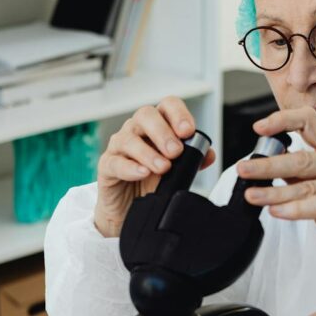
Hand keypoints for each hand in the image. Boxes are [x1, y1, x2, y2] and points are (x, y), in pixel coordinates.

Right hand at [93, 96, 215, 236]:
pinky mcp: (107, 165)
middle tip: (176, 152)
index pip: (167, 106)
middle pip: (146, 115)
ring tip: (163, 167)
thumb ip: (193, 160)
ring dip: (148, 153)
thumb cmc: (152, 182)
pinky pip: (115, 162)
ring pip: (129, 138)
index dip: (178, 114)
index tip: (188, 131)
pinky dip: (130, 168)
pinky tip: (143, 173)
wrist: (129, 209)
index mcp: (157, 125)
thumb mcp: (177, 171)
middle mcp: (137, 130)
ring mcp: (119, 146)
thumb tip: (208, 154)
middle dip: (163, 132)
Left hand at [241, 108, 315, 283]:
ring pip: (307, 185)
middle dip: (268, 164)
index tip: (258, 127)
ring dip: (275, 192)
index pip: (311, 122)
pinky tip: (277, 212)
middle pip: (303, 158)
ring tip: (252, 196)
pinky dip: (295, 209)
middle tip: (243, 169)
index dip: (284, 120)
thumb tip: (268, 165)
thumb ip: (300, 176)